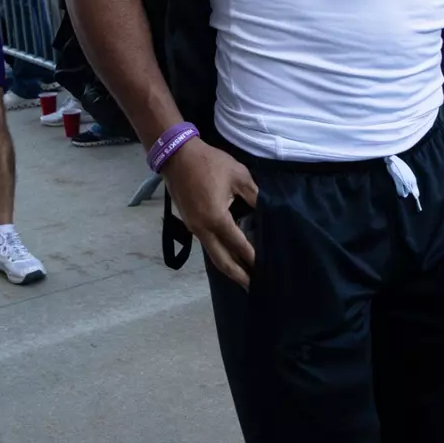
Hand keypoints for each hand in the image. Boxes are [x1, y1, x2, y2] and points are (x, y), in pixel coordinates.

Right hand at [160, 139, 259, 287]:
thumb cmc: (209, 163)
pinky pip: (206, 244)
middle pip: (222, 261)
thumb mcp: (239, 176)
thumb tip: (267, 211)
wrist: (176, 156)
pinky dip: (219, 254)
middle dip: (238, 275)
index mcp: (217, 218)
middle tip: (253, 287)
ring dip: (227, 267)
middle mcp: (203, 229)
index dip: (252, 257)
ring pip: (212, 254)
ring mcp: (194, 228)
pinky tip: (227, 255)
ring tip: (242, 277)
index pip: (238, 244)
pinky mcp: (189, 223)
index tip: (264, 269)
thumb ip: (254, 196)